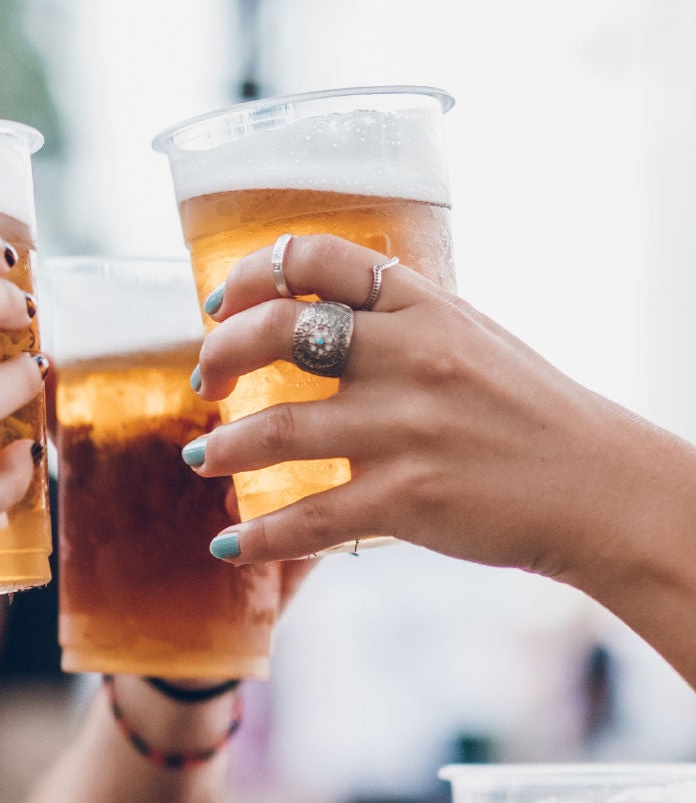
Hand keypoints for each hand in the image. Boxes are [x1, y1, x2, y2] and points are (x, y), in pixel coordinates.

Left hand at [188, 233, 690, 592]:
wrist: (601, 488)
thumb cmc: (526, 411)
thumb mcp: (468, 336)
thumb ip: (395, 323)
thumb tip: (308, 315)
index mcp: (422, 305)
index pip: (316, 258)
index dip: (249, 276)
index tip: (219, 306)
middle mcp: (410, 356)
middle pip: (278, 331)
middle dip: (221, 355)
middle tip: (207, 383)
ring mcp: (406, 428)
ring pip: (277, 431)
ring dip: (223, 449)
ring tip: (202, 459)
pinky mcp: (407, 498)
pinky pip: (310, 518)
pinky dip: (259, 536)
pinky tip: (230, 544)